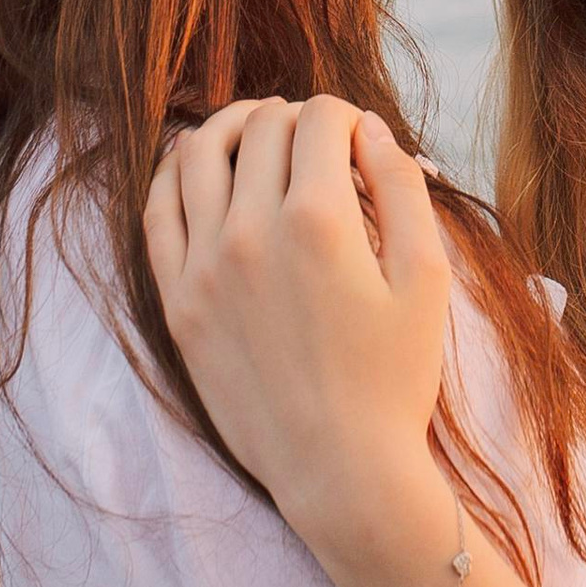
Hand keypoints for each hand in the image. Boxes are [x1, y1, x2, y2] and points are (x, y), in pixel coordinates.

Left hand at [143, 98, 452, 557]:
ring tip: (254, 130)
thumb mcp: (426, 278)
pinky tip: (194, 164)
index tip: (356, 136)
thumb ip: (401, 188)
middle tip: (314, 136)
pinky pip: (158, 212)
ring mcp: (204, 267)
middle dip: (293, 118)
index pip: (320, 121)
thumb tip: (367, 127)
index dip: (344, 115)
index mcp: (320, 220)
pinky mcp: (178, 301)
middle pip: (262, 129)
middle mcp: (251, 232)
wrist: (340, 471)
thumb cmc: (395, 379)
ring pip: (199, 154)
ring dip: (231, 127)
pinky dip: (175, 173)